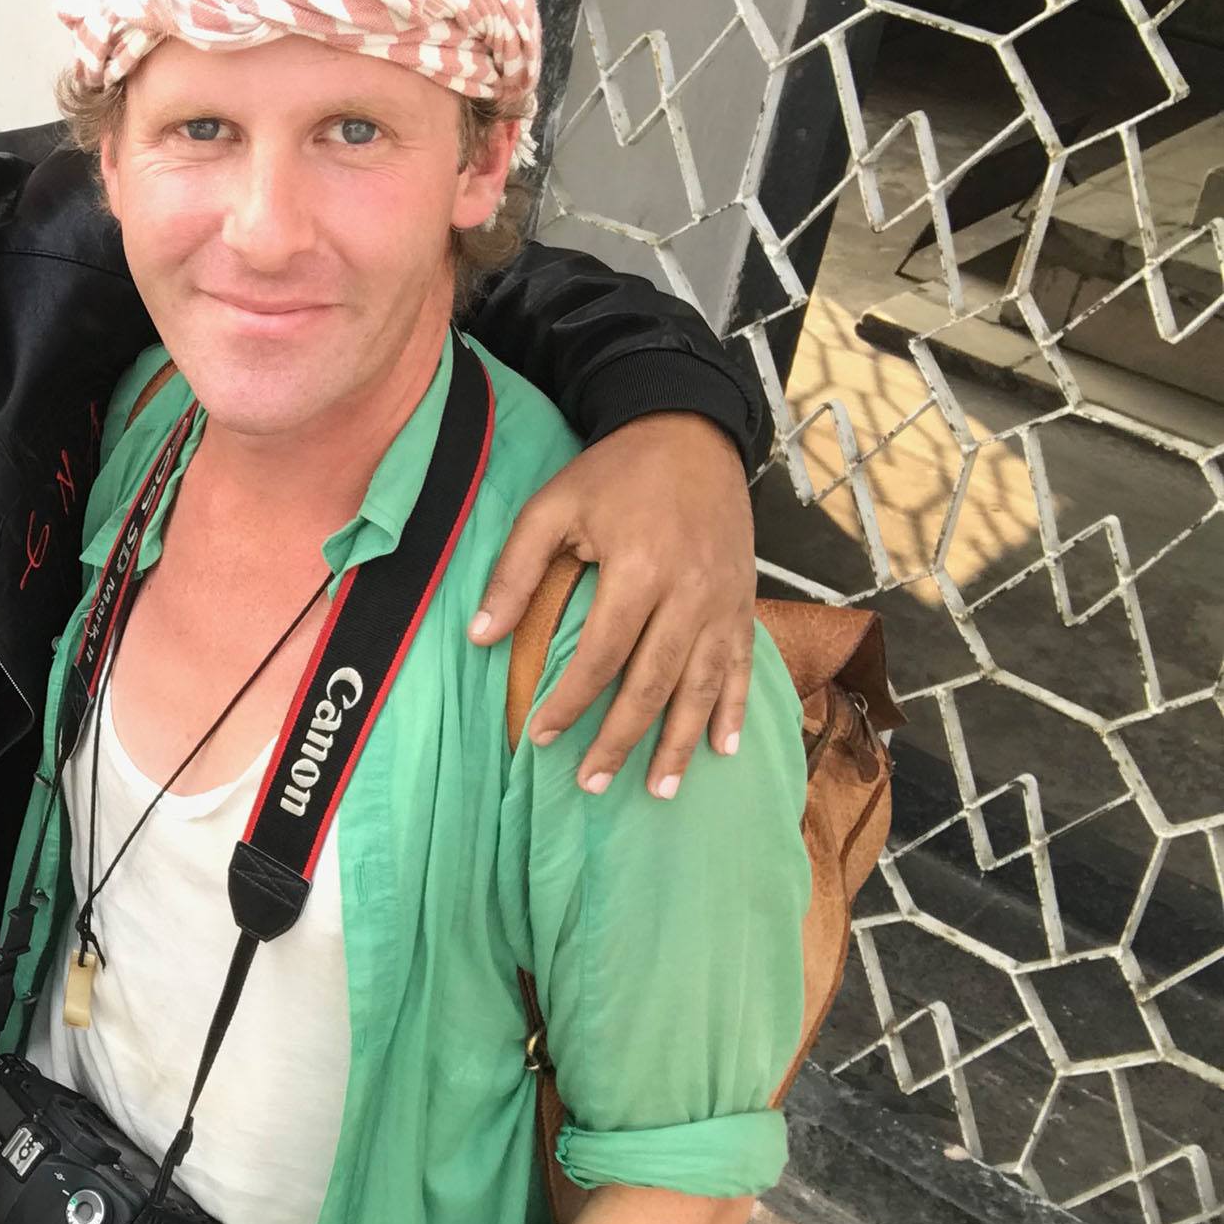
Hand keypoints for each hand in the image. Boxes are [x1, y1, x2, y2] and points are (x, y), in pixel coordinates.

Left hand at [471, 412, 755, 798]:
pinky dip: (734, 710)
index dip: (571, 701)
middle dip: (621, 739)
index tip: (541, 736)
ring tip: (656, 790)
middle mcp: (689, 591)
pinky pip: (742, 665)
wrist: (691, 433)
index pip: (601, 654)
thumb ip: (515, 572)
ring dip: (678, 742)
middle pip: (653, 682)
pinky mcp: (743, 600)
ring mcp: (723, 600)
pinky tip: (722, 749)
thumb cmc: (613, 473)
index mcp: (639, 567)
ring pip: (701, 685)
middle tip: (592, 782)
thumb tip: (479, 638)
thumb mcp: (552, 506)